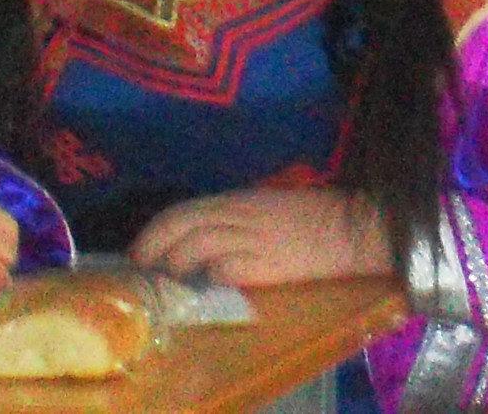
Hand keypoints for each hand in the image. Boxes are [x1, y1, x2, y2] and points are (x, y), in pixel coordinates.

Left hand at [130, 187, 392, 286]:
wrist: (349, 226)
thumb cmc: (310, 216)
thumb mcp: (264, 207)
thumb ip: (233, 217)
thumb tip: (199, 238)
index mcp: (236, 200)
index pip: (183, 210)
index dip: (154, 229)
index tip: (138, 249)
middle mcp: (238, 214)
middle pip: (182, 224)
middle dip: (153, 245)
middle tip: (138, 268)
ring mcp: (252, 237)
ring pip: (198, 244)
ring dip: (174, 263)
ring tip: (165, 282)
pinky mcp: (268, 263)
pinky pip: (228, 267)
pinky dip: (209, 276)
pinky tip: (204, 287)